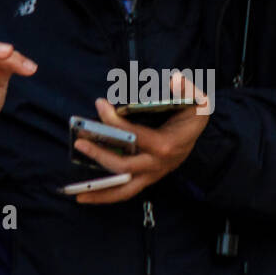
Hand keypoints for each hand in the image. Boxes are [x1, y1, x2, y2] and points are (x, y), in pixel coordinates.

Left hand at [72, 72, 210, 203]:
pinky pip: (125, 192)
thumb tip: (174, 79)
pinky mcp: (147, 179)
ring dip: (99, 192)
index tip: (100, 105)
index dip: (115, 122)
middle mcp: (157, 164)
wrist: (197, 136)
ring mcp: (152, 175)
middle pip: (124, 165)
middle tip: (79, 141)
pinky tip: (87, 195)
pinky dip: (106, 196)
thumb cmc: (193, 117)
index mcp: (165, 145)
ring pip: (124, 190)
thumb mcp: (199, 101)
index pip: (135, 135)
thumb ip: (188, 89)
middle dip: (99, 154)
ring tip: (76, 194)